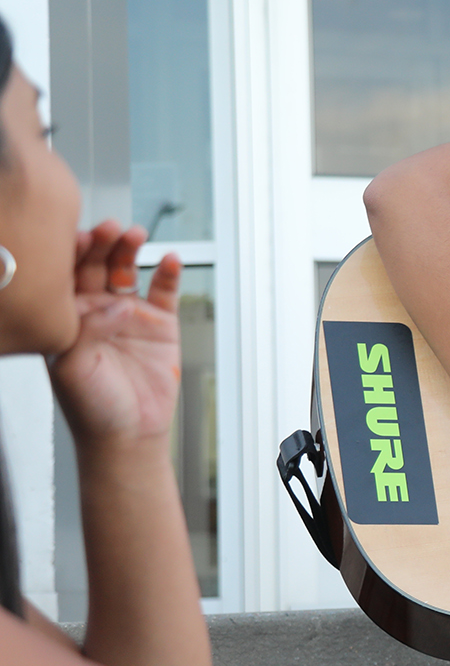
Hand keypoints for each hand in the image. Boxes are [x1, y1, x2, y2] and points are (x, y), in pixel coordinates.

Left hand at [48, 222, 182, 450]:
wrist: (128, 436)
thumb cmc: (91, 407)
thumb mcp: (73, 367)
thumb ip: (89, 329)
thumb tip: (119, 304)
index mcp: (66, 318)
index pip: (64, 276)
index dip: (70, 253)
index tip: (80, 237)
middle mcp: (96, 311)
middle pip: (96, 266)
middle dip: (101, 243)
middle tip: (110, 229)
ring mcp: (129, 315)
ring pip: (127, 271)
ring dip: (130, 250)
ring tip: (136, 235)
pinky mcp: (160, 325)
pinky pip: (165, 291)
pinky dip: (169, 273)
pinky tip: (170, 260)